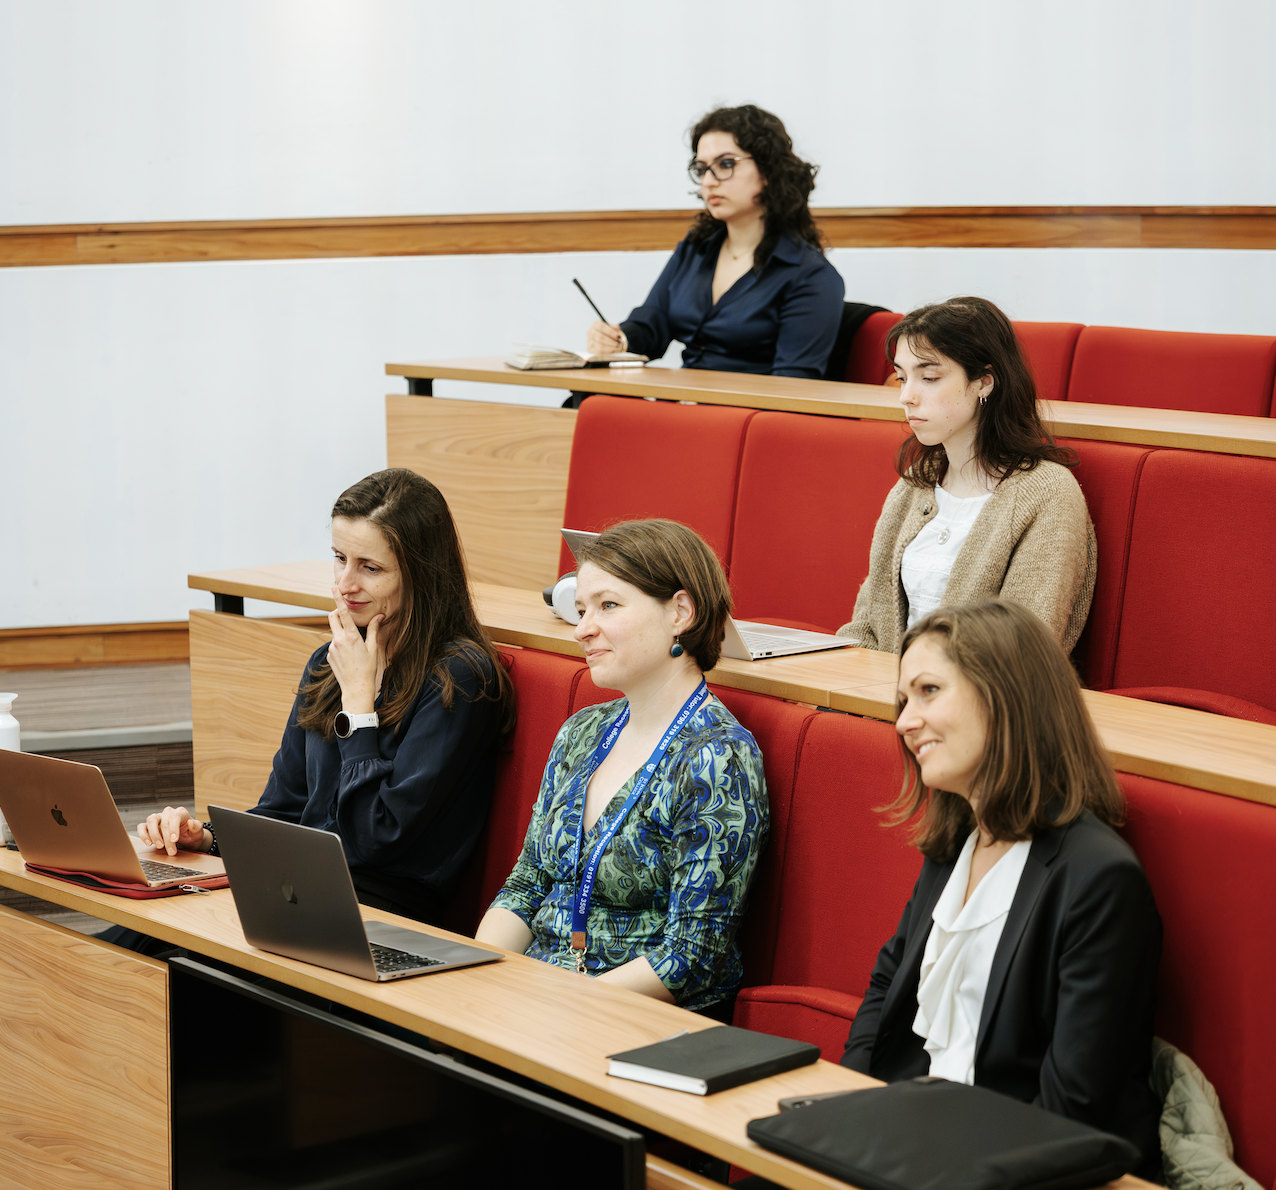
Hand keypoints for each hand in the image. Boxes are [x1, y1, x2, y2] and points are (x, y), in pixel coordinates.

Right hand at [138, 806, 205, 856]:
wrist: (187, 839)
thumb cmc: (191, 834)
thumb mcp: (198, 832)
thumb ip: (196, 827)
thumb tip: (190, 822)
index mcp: (180, 812)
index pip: (175, 817)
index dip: (174, 829)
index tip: (175, 840)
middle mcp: (168, 813)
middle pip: (164, 822)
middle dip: (167, 838)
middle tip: (171, 851)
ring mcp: (158, 818)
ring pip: (151, 820)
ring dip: (153, 834)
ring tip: (159, 846)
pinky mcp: (149, 826)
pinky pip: (142, 827)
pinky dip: (143, 834)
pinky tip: (148, 843)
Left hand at [328, 586, 383, 713]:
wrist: (357, 688)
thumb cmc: (368, 668)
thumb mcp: (373, 647)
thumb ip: (373, 629)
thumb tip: (379, 616)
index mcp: (351, 636)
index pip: (342, 613)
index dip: (338, 599)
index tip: (333, 588)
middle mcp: (338, 640)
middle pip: (332, 617)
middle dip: (336, 612)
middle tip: (344, 614)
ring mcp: (332, 648)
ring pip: (334, 632)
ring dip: (341, 632)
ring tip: (354, 646)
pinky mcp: (329, 655)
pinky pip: (334, 643)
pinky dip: (340, 644)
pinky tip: (349, 656)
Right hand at [587, 320, 626, 355]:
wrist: (604, 338)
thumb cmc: (608, 332)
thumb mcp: (612, 327)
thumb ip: (615, 328)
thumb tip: (617, 329)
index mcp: (596, 324)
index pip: (601, 327)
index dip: (610, 332)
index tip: (618, 336)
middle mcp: (590, 332)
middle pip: (600, 337)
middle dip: (611, 342)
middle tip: (619, 344)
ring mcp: (589, 341)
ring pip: (599, 346)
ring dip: (610, 349)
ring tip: (617, 349)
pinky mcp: (590, 350)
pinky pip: (599, 353)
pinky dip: (607, 353)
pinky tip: (613, 352)